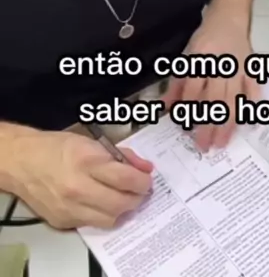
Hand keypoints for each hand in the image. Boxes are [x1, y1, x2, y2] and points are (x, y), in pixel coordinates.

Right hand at [9, 129, 152, 229]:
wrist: (23, 162)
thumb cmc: (58, 147)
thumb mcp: (92, 142)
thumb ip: (121, 155)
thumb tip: (145, 168)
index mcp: (88, 161)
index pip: (126, 179)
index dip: (143, 182)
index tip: (148, 180)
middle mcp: (79, 187)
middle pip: (120, 203)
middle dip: (137, 199)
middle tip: (140, 192)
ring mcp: (70, 207)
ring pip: (109, 219)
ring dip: (123, 210)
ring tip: (124, 198)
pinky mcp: (63, 221)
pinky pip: (92, 224)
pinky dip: (103, 215)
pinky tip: (103, 203)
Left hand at [164, 12, 259, 151]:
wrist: (229, 16)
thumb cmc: (205, 37)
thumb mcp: (186, 56)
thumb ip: (177, 83)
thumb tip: (166, 108)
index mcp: (201, 59)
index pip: (194, 88)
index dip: (190, 109)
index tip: (187, 130)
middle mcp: (220, 64)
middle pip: (215, 99)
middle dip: (210, 125)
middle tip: (205, 146)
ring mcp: (238, 67)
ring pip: (234, 99)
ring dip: (229, 123)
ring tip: (223, 142)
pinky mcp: (251, 67)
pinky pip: (254, 88)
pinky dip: (253, 104)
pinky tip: (251, 122)